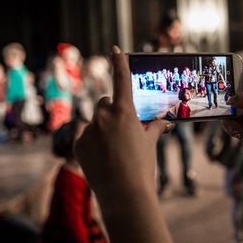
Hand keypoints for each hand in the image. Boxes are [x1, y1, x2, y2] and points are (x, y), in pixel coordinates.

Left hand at [74, 46, 172, 207]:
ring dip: (102, 128)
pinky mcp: (78, 143)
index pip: (121, 79)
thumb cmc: (142, 167)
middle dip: (111, 111)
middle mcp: (104, 116)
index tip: (115, 48)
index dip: (119, 62)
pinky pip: (84, 135)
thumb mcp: (150, 144)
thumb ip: (154, 128)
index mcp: (124, 112)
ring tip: (112, 151)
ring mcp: (89, 129)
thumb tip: (164, 121)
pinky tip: (102, 158)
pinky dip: (92, 142)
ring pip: (94, 121)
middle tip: (121, 131)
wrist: (124, 194)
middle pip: (104, 103)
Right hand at [221, 66, 242, 169]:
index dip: (232, 67)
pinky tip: (239, 133)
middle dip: (223, 95)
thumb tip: (231, 99)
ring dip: (225, 116)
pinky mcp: (238, 125)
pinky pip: (225, 121)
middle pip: (229, 88)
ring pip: (224, 107)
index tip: (220, 69)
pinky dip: (229, 127)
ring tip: (237, 125)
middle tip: (222, 103)